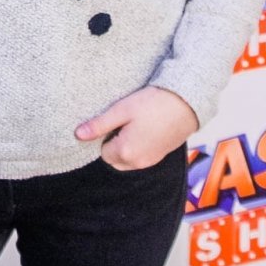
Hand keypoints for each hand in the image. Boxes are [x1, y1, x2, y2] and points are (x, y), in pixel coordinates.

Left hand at [74, 86, 198, 169]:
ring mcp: (151, 161)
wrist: (186, 103)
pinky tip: (146, 128)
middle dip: (114, 145)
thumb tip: (78, 135)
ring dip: (127, 147)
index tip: (116, 121)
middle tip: (124, 123)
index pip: (103, 152)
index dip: (106, 135)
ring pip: (128, 160)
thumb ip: (99, 125)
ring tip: (136, 125)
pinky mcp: (160, 156)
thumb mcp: (122, 110)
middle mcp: (138, 163)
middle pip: (114, 159)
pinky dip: (139, 147)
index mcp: (125, 152)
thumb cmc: (153, 104)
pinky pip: (142, 158)